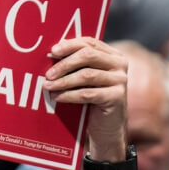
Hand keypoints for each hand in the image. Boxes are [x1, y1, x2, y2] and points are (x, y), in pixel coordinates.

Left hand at [44, 38, 127, 160]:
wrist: (106, 127)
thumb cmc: (90, 99)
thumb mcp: (82, 80)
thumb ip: (74, 66)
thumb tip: (50, 54)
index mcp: (111, 55)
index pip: (90, 43)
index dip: (70, 45)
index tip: (52, 51)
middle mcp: (119, 64)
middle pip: (88, 55)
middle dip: (64, 64)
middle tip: (47, 74)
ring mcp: (121, 80)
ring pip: (87, 75)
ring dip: (63, 81)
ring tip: (48, 86)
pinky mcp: (118, 97)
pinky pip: (88, 93)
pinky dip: (69, 95)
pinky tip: (57, 97)